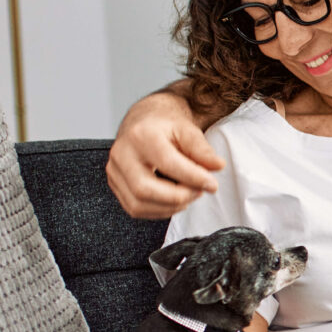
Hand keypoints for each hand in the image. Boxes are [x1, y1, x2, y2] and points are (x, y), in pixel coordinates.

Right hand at [106, 90, 222, 218]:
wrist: (145, 121)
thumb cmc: (165, 126)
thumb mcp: (188, 130)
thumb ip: (202, 150)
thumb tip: (217, 166)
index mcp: (141, 136)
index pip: (167, 163)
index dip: (192, 178)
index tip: (212, 184)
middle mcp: (122, 154)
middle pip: (145, 189)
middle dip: (178, 197)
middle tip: (199, 192)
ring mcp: (114, 171)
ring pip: (138, 204)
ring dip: (169, 207)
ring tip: (188, 195)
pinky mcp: (115, 184)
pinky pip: (135, 208)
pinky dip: (158, 210)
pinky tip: (173, 201)